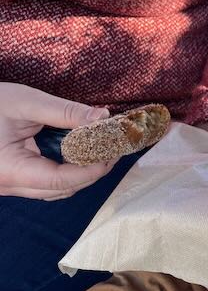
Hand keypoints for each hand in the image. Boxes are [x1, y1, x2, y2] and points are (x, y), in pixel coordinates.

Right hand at [0, 82, 116, 199]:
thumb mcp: (25, 102)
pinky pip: (45, 182)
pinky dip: (67, 169)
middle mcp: (8, 185)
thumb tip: (103, 117)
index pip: (61, 180)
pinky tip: (82, 150)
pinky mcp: (12, 177)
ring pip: (54, 189)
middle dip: (92, 170)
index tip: (114, 150)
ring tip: (103, 147)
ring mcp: (9, 184)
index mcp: (9, 171)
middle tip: (114, 146)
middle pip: (61, 188)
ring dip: (81, 172)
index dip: (92, 168)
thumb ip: (65, 112)